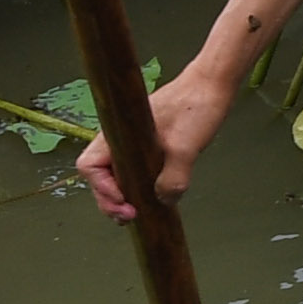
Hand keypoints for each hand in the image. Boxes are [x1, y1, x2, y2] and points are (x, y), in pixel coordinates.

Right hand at [77, 57, 236, 224]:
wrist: (212, 86)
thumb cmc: (195, 108)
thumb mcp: (185, 147)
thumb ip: (173, 178)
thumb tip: (163, 200)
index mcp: (117, 134)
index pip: (90, 166)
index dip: (102, 189)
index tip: (125, 202)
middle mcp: (119, 139)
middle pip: (99, 176)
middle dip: (110, 200)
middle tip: (130, 217)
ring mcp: (133, 143)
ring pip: (116, 175)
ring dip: (122, 197)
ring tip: (137, 214)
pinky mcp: (148, 147)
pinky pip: (134, 171)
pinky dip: (137, 188)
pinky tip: (151, 201)